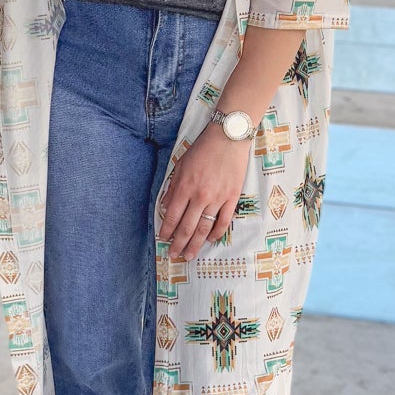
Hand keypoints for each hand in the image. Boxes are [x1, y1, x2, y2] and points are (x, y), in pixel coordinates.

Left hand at [157, 124, 251, 260]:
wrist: (228, 138)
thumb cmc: (202, 150)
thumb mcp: (180, 165)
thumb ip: (172, 188)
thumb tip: (165, 207)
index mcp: (185, 187)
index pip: (172, 216)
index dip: (166, 231)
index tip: (163, 240)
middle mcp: (200, 196)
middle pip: (187, 227)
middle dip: (178, 243)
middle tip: (174, 255)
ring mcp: (217, 198)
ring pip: (204, 228)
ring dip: (195, 244)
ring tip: (189, 255)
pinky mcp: (232, 198)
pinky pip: (223, 221)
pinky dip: (216, 232)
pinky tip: (210, 240)